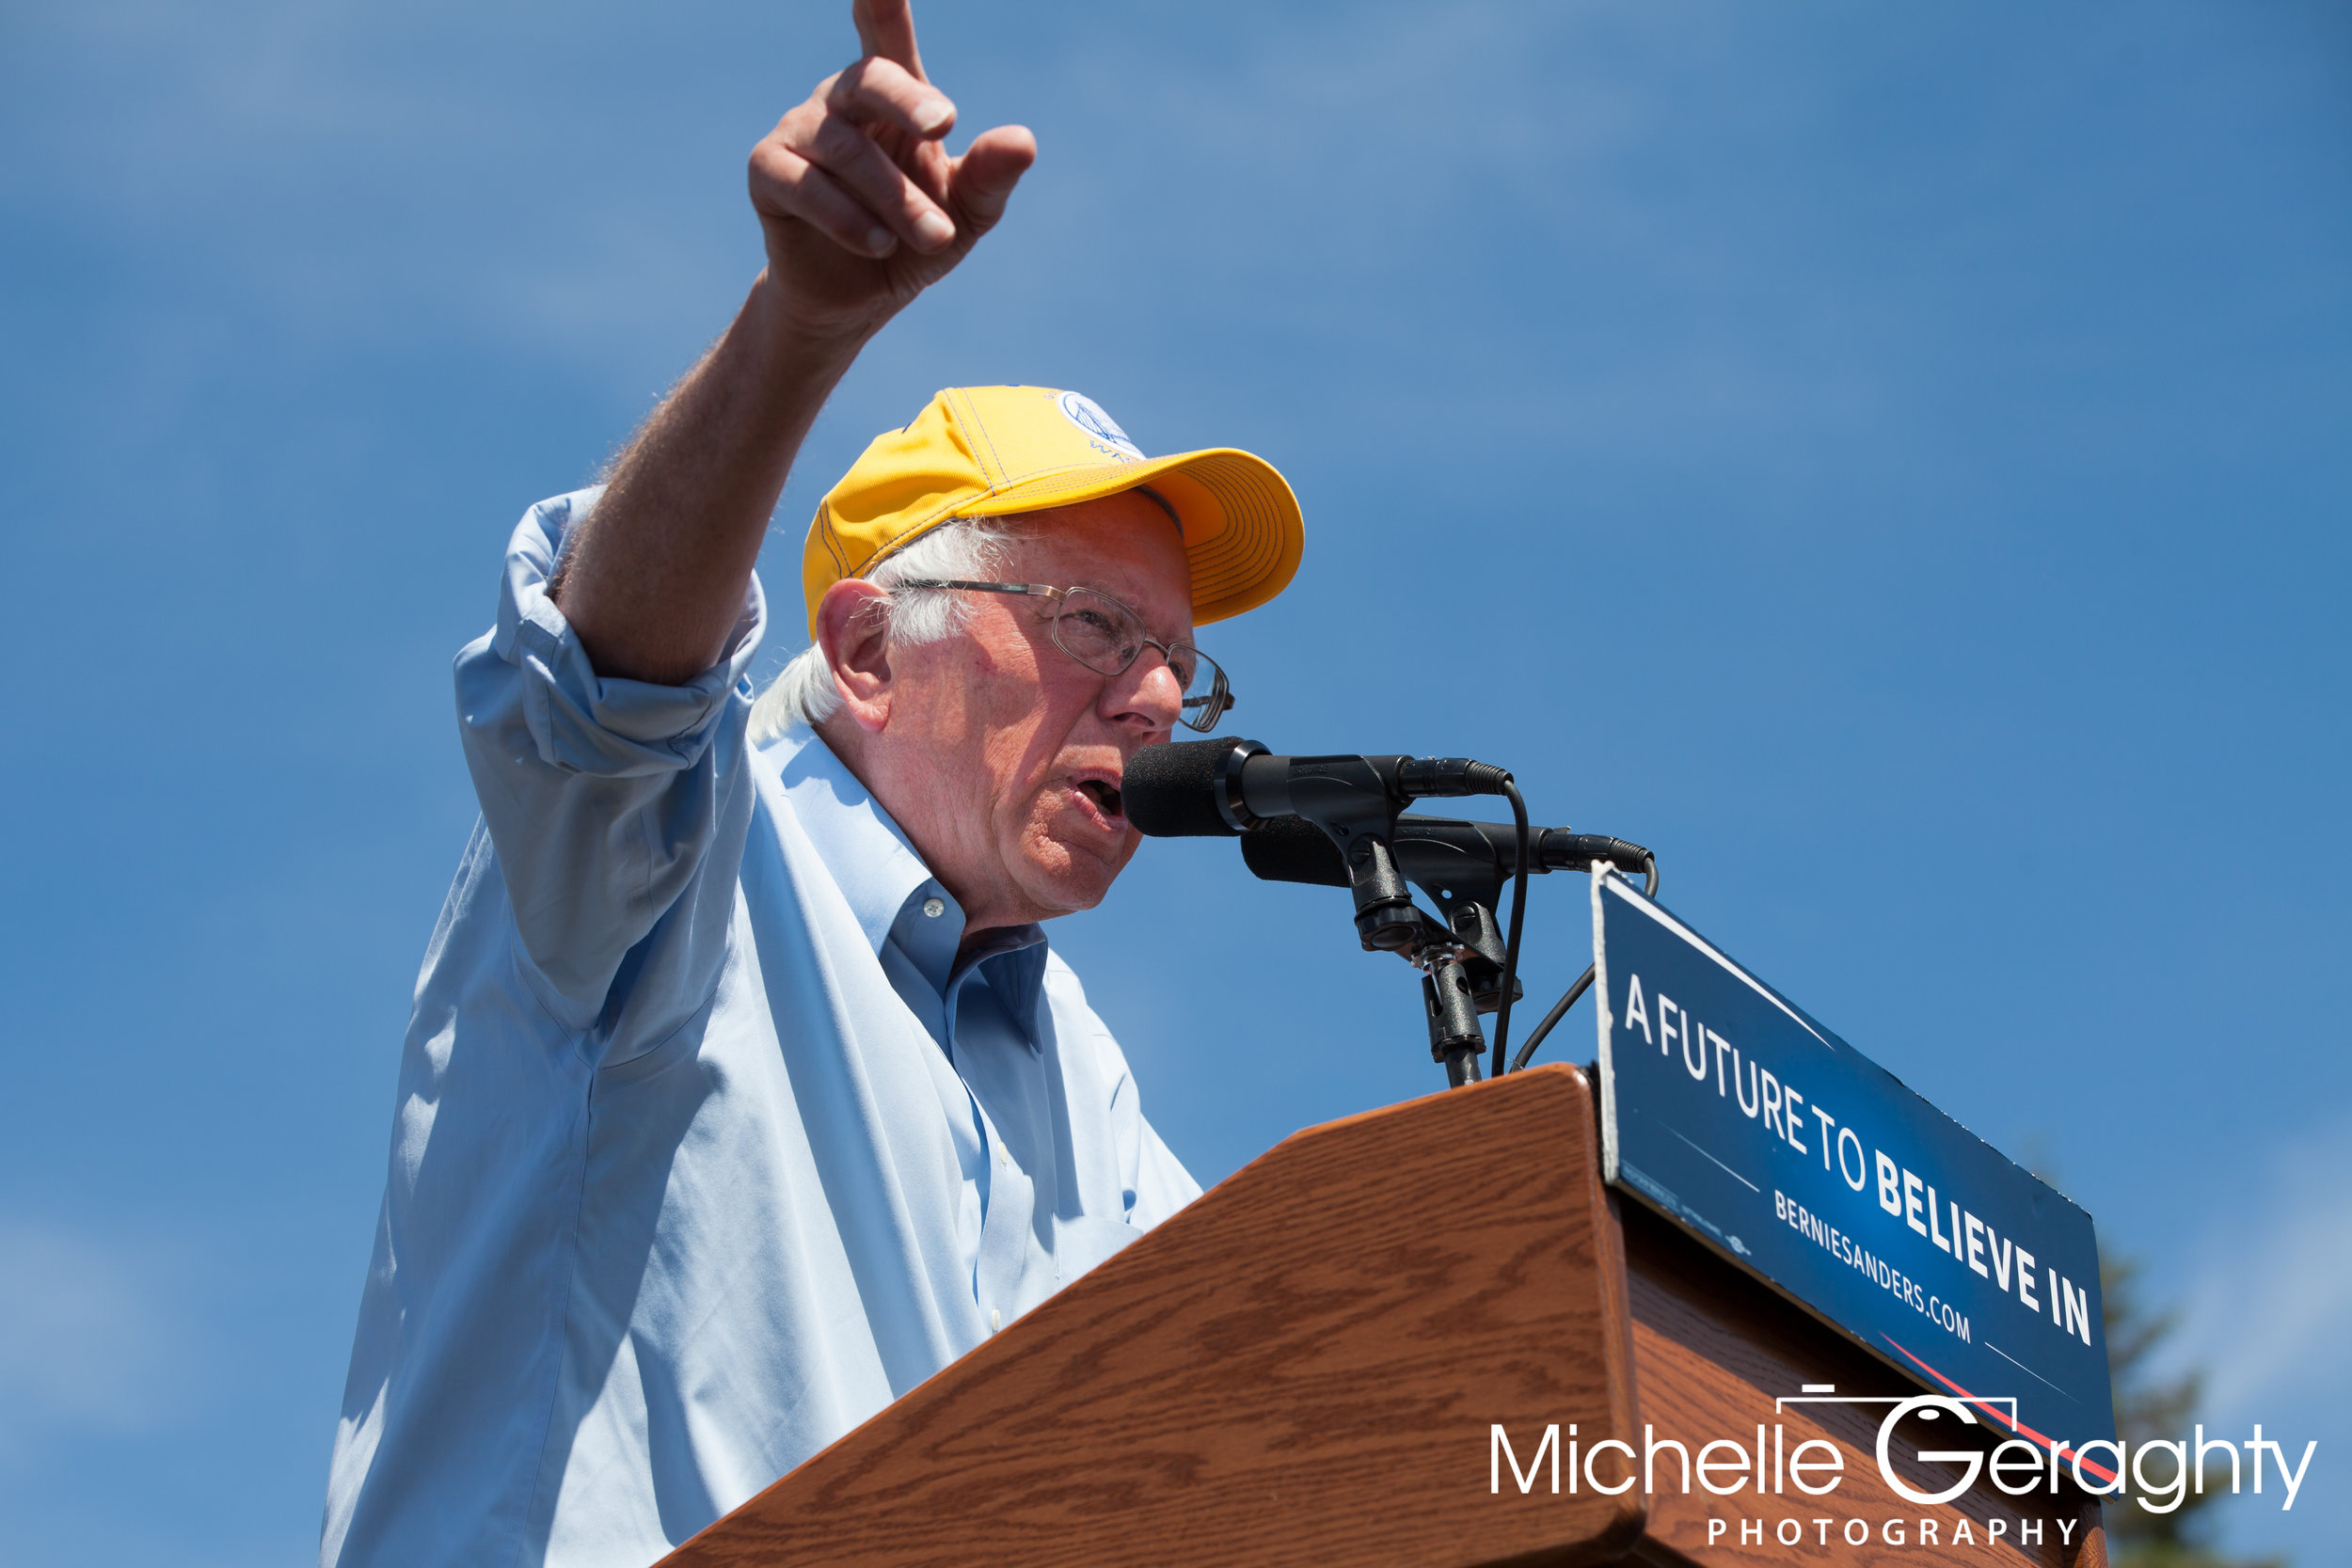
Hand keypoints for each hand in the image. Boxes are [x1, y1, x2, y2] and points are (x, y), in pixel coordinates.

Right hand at [749, 0, 1035, 341]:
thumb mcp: (966, 214)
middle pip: (869, 78)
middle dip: (909, 100)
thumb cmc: (914, 238)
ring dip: (895, 196)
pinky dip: (847, 216)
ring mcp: (798, 130)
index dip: (882, 1)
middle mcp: (841, 99)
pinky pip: (803, 183)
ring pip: (845, 148)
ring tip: (934, 237)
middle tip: (945, 124)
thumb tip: (1024, 140)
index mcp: (893, 95)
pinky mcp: (767, 172)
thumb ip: (990, 176)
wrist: (858, 300)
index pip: (886, 30)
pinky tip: (879, 243)